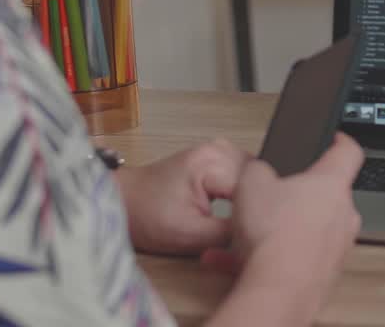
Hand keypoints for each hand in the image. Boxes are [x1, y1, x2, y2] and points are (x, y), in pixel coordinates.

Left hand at [116, 139, 251, 255]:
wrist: (125, 200)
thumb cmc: (148, 216)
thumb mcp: (189, 235)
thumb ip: (229, 233)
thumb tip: (258, 232)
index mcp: (212, 162)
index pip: (255, 189)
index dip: (256, 214)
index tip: (250, 234)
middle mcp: (221, 148)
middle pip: (259, 180)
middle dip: (256, 204)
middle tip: (245, 228)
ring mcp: (221, 148)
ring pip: (256, 176)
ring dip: (252, 197)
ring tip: (239, 218)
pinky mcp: (219, 155)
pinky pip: (245, 173)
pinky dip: (244, 191)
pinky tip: (235, 207)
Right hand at [203, 135, 363, 321]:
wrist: (279, 288)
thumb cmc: (274, 235)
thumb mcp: (251, 183)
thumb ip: (258, 169)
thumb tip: (258, 171)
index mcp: (332, 184)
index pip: (348, 152)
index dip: (340, 140)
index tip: (336, 138)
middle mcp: (344, 214)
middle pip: (326, 195)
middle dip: (300, 195)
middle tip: (274, 196)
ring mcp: (338, 246)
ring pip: (310, 230)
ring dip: (283, 230)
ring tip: (249, 235)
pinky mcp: (327, 273)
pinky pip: (300, 257)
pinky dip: (276, 256)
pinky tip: (241, 261)